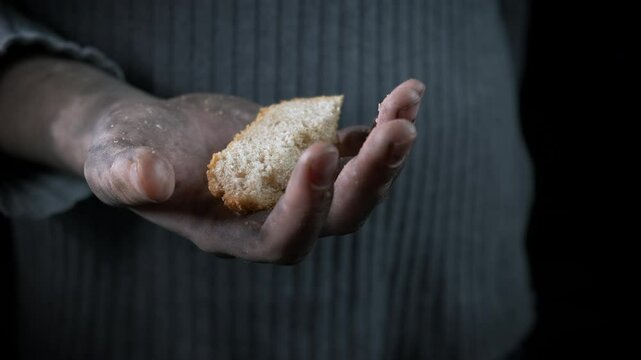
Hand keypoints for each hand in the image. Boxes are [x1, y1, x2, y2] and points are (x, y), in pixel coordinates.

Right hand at [83, 80, 424, 263]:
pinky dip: (380, 124)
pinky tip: (403, 96)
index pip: (285, 237)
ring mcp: (298, 187)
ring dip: (387, 147)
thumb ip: (126, 176)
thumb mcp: (116, 164)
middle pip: (339, 217)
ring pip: (358, 182)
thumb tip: (146, 176)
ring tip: (407, 100)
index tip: (320, 153)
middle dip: (369, 179)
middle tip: (397, 132)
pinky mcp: (308, 154)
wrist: (156, 135)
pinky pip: (356, 148)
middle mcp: (277, 217)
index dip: (307, 204)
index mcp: (235, 234)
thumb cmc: (129, 152)